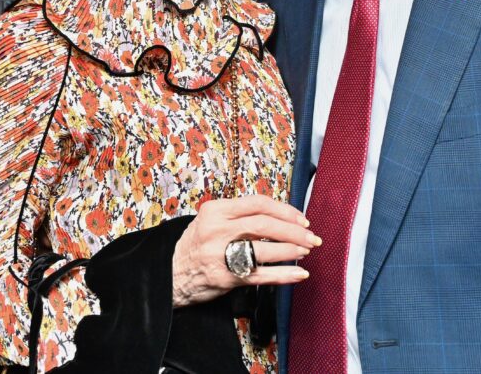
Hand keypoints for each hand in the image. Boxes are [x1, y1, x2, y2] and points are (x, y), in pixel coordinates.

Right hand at [171, 195, 319, 307]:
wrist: (170, 274)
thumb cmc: (196, 245)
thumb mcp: (210, 220)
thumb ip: (239, 215)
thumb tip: (279, 216)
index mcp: (216, 210)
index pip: (258, 203)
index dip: (284, 210)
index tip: (301, 218)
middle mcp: (218, 230)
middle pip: (265, 224)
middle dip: (293, 230)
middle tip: (311, 236)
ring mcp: (221, 254)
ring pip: (265, 248)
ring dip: (292, 250)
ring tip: (306, 250)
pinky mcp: (226, 278)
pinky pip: (261, 275)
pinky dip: (284, 275)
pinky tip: (299, 274)